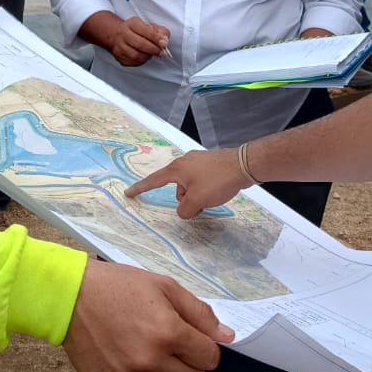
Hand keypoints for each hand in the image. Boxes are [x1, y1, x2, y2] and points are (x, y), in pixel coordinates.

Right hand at [61, 259, 232, 371]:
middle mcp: (150, 362)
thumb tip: (227, 337)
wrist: (70, 297)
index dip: (204, 347)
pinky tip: (132, 367)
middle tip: (169, 345)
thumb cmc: (117, 287)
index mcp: (168, 333)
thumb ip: (199, 313)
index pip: (210, 359)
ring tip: (149, 356)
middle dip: (187, 363)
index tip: (191, 339)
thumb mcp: (164, 287)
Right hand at [109, 16, 169, 66]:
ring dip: (147, 56)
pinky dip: (141, 61)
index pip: (145, 31)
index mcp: (132, 23)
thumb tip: (164, 41)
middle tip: (161, 53)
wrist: (120, 36)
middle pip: (140, 44)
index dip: (156, 38)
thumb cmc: (138, 31)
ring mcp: (119, 45)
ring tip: (151, 54)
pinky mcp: (119, 56)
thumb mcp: (150, 26)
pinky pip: (132, 62)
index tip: (164, 44)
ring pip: (136, 55)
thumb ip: (160, 32)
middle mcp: (123, 33)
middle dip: (153, 49)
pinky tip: (143, 56)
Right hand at [126, 148, 248, 218]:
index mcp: (176, 169)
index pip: (153, 180)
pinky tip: (217, 191)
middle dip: (185, 199)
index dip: (140, 188)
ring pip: (189, 185)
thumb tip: (184, 210)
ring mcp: (197, 161)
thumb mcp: (197, 200)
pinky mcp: (209, 163)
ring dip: (196, 195)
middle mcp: (184, 162)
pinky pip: (200, 180)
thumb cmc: (217, 181)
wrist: (242, 165)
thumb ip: (184, 209)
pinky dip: (204, 189)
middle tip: (200, 204)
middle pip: (176, 187)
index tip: (128, 192)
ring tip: (212, 197)